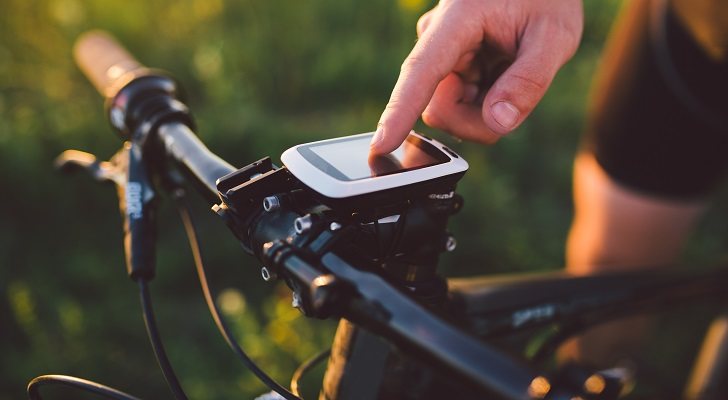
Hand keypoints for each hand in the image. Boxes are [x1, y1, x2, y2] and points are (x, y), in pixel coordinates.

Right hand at [369, 0, 582, 153]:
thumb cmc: (549, 1)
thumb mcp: (555, 36)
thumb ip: (528, 81)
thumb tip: (497, 123)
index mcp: (458, 18)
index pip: (422, 70)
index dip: (400, 111)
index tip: (381, 144)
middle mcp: (437, 37)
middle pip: (440, 108)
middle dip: (477, 119)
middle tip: (517, 99)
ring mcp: (439, 54)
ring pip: (448, 112)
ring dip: (482, 110)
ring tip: (511, 74)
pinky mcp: (445, 68)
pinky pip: (457, 105)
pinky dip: (483, 103)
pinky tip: (500, 74)